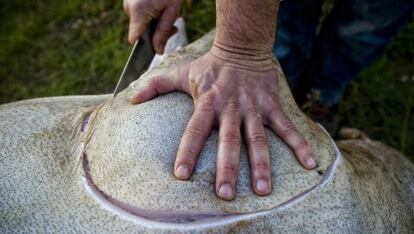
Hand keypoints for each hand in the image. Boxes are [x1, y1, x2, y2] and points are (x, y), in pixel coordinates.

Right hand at [123, 0, 181, 53]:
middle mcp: (128, 7)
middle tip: (172, 28)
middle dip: (156, 33)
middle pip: (140, 32)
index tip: (155, 47)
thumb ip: (163, 33)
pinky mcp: (129, 2)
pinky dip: (149, 17)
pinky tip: (158, 10)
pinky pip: (139, 16)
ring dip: (154, 25)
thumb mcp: (171, 12)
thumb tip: (158, 51)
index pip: (134, 37)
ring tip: (165, 14)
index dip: (145, 44)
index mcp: (138, 11)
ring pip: (140, 24)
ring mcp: (127, 3)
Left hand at [129, 48, 316, 199]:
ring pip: (257, 139)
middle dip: (227, 168)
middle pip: (228, 141)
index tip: (181, 174)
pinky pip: (286, 127)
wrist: (242, 47)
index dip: (187, 151)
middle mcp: (230, 108)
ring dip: (261, 165)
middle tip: (225, 194)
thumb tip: (130, 99)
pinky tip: (309, 164)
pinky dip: (298, 144)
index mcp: (207, 103)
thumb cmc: (209, 66)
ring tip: (263, 190)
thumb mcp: (181, 73)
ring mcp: (253, 108)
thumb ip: (156, 86)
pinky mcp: (271, 105)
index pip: (195, 130)